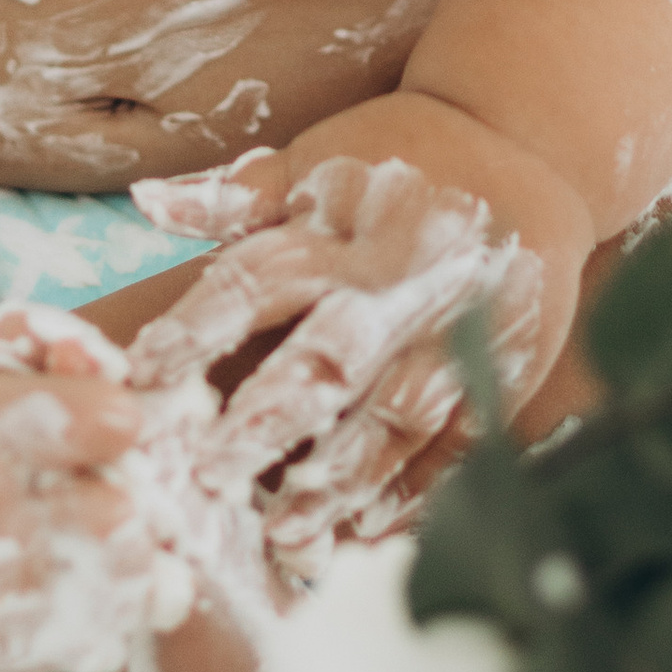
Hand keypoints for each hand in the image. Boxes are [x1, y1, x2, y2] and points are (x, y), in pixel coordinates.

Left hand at [127, 143, 552, 578]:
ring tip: (288, 531)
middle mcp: (397, 278)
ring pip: (399, 412)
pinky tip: (370, 529)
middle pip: (330, 356)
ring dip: (344, 475)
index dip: (197, 328)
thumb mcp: (319, 159)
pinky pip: (463, 435)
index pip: (256, 280)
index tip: (143, 375)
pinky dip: (420, 486)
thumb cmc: (402, 156)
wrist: (528, 140)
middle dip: (271, 419)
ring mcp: (458, 326)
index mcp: (338, 226)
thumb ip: (236, 195)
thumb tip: (144, 201)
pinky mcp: (506, 362)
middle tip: (211, 477)